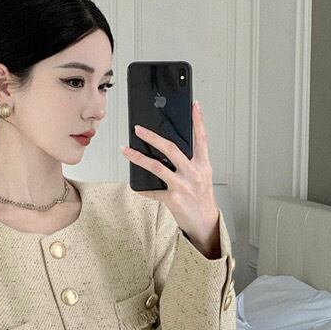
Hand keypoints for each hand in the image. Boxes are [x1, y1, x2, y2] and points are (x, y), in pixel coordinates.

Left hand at [121, 101, 220, 255]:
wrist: (204, 223)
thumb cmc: (202, 199)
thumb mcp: (202, 177)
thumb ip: (190, 162)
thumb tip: (170, 149)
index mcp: (203, 165)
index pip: (201, 139)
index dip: (198, 121)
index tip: (194, 106)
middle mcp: (194, 173)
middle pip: (171, 148)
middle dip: (152, 137)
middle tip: (139, 129)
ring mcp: (183, 186)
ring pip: (157, 167)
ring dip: (138, 157)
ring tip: (126, 151)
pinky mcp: (173, 199)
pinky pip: (153, 191)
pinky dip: (143, 189)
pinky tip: (135, 185)